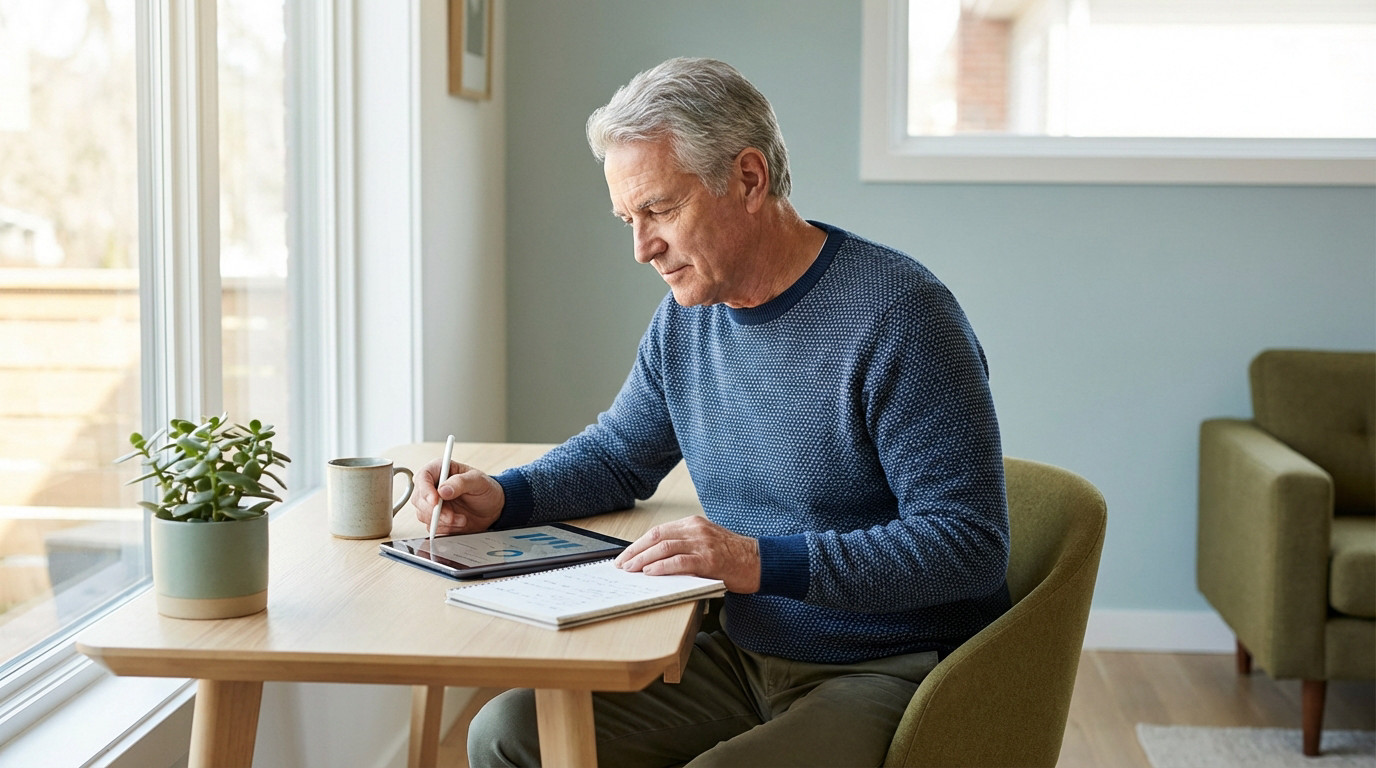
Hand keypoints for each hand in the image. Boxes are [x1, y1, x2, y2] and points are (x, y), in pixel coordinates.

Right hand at [411, 458, 504, 534]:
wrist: (493, 509)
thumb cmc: (486, 489)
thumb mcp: (478, 481)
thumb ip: (461, 482)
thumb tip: (442, 490)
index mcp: (440, 470)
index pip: (422, 477)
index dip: (425, 490)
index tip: (435, 501)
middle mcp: (433, 486)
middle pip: (418, 499)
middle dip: (434, 511)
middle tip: (451, 516)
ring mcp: (432, 504)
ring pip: (423, 515)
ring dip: (442, 520)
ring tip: (462, 519)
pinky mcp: (435, 519)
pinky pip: (432, 527)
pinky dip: (446, 528)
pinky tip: (460, 523)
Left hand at [613, 516, 759, 593]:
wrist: (761, 561)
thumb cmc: (734, 556)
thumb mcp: (707, 542)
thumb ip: (685, 546)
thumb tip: (656, 560)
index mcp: (694, 524)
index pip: (658, 531)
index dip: (639, 544)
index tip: (626, 556)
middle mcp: (696, 530)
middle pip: (656, 536)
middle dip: (635, 552)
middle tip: (621, 564)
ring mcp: (703, 543)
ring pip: (664, 547)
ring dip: (643, 560)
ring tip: (631, 570)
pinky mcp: (709, 559)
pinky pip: (680, 561)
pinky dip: (662, 567)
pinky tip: (651, 573)